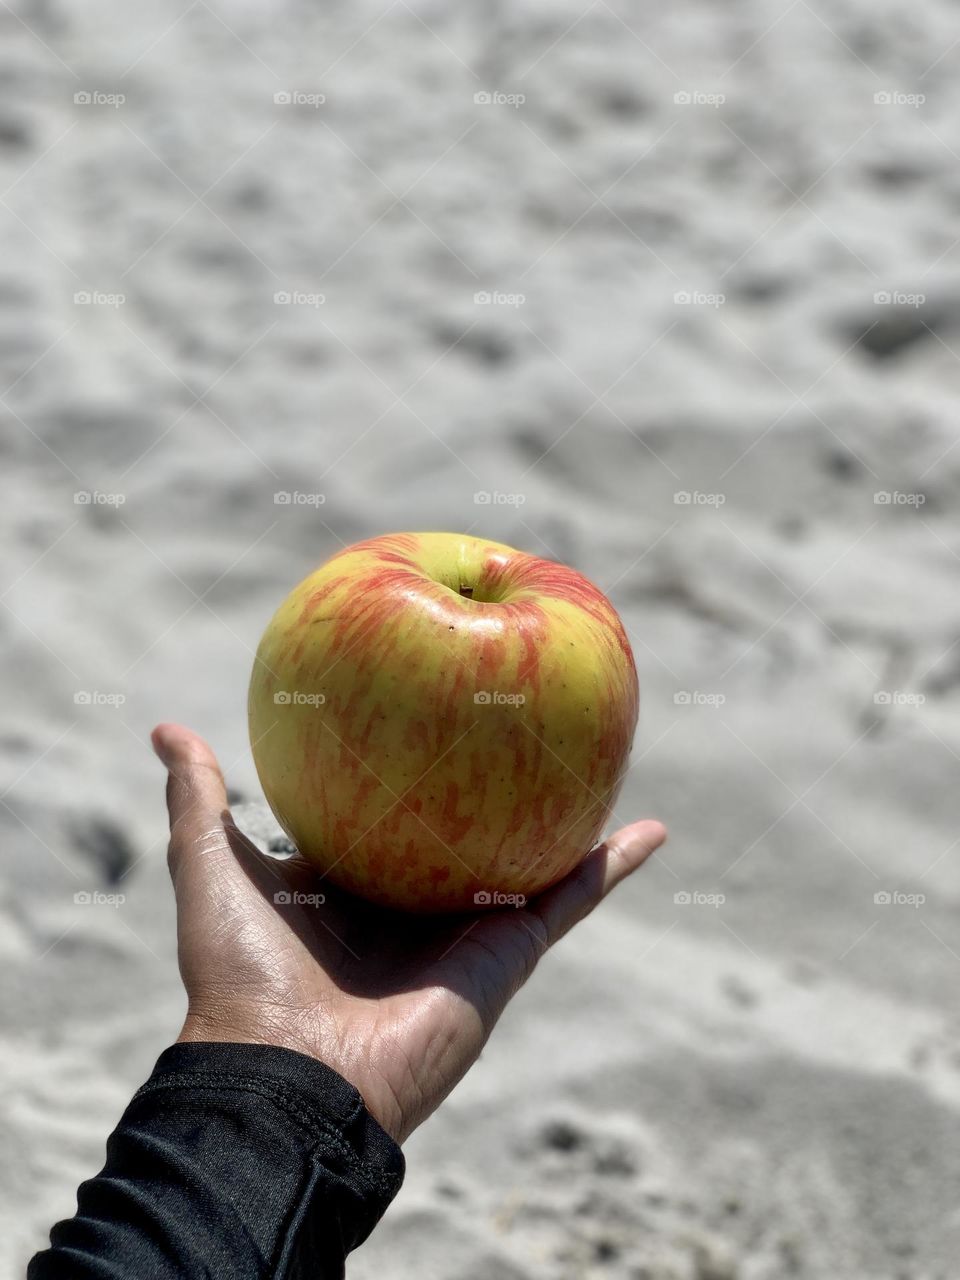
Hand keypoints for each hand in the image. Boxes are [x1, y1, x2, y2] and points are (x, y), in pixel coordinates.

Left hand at [153, 722, 665, 1144]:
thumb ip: (197, 800)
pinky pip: (570, 897)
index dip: (409, 770)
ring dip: (570, 818)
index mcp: (352, 884)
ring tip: (604, 764)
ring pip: (532, 858)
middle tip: (526, 727)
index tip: (430, 720)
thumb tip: (164, 729)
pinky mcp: (508, 951)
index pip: (390, 813)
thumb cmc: (242, 975)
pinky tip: (650, 828)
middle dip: (498, 788)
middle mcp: (413, 902)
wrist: (289, 1075)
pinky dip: (613, 865)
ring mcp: (465, 926)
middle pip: (469, 831)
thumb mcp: (212, 869)